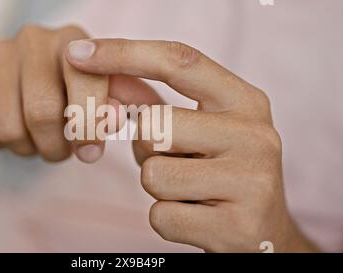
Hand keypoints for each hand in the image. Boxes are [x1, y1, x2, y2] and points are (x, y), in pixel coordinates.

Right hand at [0, 25, 160, 162]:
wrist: (23, 83)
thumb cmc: (71, 93)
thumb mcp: (106, 97)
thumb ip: (123, 106)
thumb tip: (119, 118)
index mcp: (75, 41)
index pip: (86, 85)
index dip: (89, 128)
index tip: (90, 152)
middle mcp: (33, 38)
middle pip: (42, 113)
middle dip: (55, 147)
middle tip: (59, 149)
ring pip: (9, 128)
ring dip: (27, 148)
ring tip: (34, 137)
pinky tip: (6, 127)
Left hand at [66, 39, 317, 251]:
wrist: (265, 232)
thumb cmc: (219, 173)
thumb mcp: (197, 131)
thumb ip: (152, 106)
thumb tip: (104, 84)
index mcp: (244, 101)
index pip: (178, 62)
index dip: (122, 53)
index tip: (77, 53)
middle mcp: (254, 135)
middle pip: (154, 125)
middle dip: (147, 149)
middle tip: (179, 163)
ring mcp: (251, 182)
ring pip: (153, 175)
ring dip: (158, 188)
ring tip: (191, 192)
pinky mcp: (237, 226)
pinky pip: (161, 217)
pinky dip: (166, 220)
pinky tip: (197, 219)